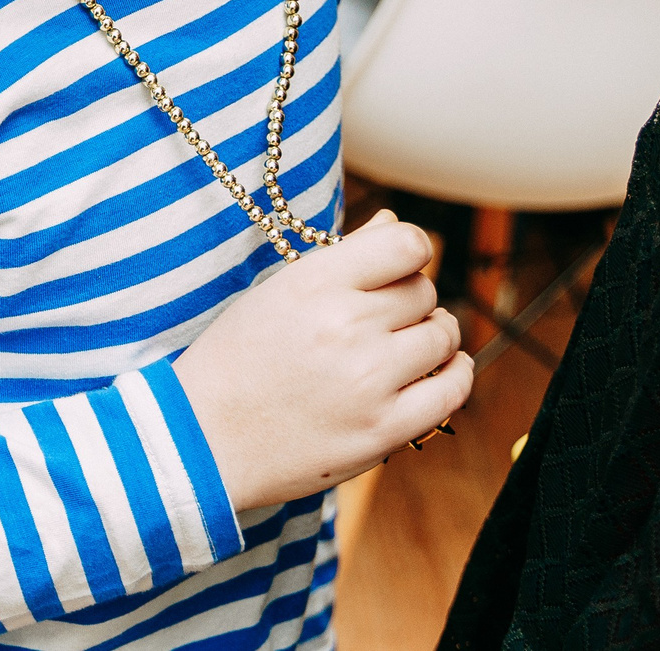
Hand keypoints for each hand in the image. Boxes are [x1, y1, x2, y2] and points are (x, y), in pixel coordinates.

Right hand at [174, 212, 472, 509]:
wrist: (205, 438)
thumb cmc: (234, 361)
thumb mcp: (274, 294)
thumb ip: (339, 259)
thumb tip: (391, 222)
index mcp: (311, 284)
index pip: (406, 244)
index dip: (410, 251)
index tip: (399, 267)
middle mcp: (346, 325)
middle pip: (424, 291)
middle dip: (410, 299)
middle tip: (384, 317)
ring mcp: (370, 379)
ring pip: (442, 336)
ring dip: (432, 335)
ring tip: (406, 346)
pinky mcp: (386, 428)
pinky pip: (452, 389)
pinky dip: (454, 374)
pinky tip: (438, 371)